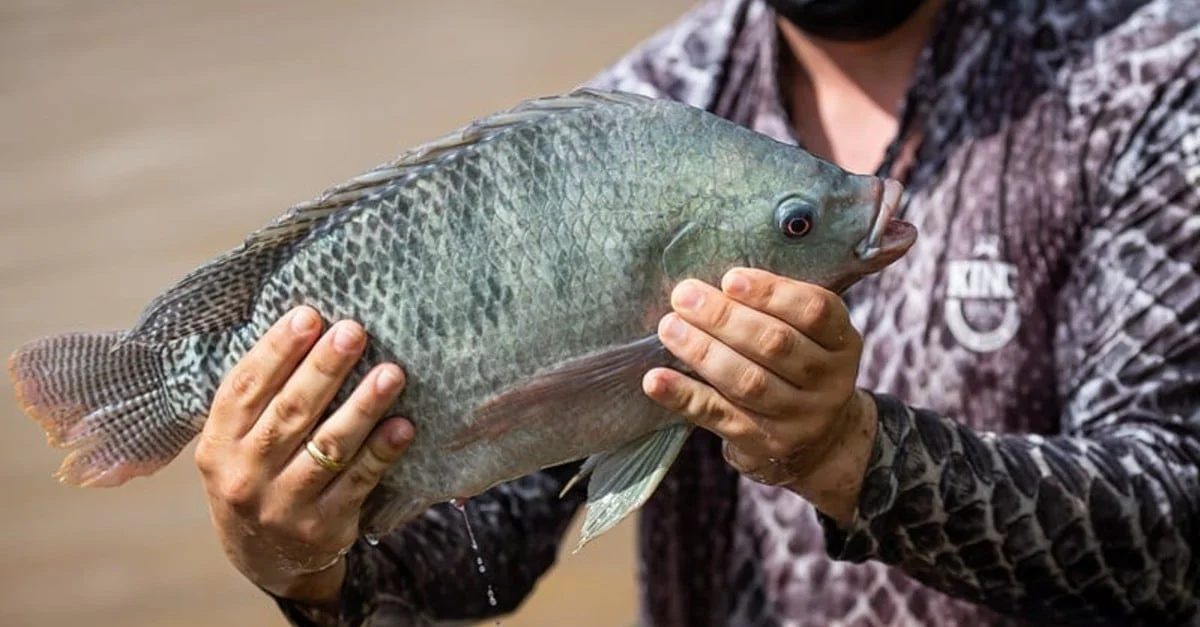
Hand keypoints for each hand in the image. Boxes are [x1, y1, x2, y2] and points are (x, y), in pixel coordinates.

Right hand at [195, 306, 413, 605]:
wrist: (264, 557)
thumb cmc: (257, 475)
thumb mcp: (235, 442)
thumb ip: (260, 397)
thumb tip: (307, 325)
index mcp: (218, 444)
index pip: (244, 388)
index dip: (276, 350)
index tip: (309, 315)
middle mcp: (245, 475)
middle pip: (290, 412)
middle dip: (325, 368)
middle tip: (354, 331)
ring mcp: (283, 505)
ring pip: (328, 446)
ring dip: (363, 406)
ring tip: (391, 373)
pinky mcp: (322, 527)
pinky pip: (358, 482)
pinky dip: (381, 452)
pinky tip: (403, 426)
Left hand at [642, 268, 876, 524]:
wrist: (821, 442)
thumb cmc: (800, 368)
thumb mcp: (810, 336)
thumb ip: (778, 309)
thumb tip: (712, 282)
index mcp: (842, 342)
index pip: (814, 311)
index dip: (771, 293)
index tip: (730, 279)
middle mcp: (829, 382)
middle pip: (775, 344)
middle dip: (724, 317)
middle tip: (684, 296)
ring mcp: (799, 418)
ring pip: (747, 381)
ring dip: (702, 351)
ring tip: (669, 327)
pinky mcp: (765, 444)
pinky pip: (719, 416)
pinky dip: (684, 396)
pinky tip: (655, 380)